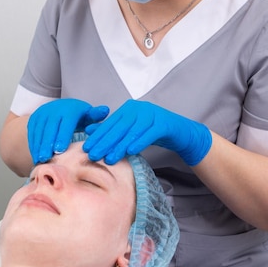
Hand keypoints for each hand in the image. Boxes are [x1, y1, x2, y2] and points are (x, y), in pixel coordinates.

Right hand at [28, 98, 108, 163]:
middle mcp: (53, 110)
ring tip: (40, 160)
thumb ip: (96, 115)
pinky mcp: (33, 120)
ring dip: (39, 146)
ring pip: (39, 131)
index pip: (65, 123)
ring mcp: (42, 114)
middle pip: (50, 128)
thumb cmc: (78, 116)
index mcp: (69, 109)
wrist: (59, 108)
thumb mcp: (88, 114)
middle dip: (48, 143)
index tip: (60, 149)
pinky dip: (33, 145)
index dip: (62, 136)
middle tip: (47, 158)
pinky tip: (36, 157)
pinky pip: (32, 133)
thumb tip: (105, 110)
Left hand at [83, 99, 211, 165]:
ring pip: (133, 131)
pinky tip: (131, 151)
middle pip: (120, 127)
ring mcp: (152, 114)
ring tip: (109, 158)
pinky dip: (139, 142)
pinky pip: (149, 133)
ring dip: (120, 145)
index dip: (98, 136)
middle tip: (93, 155)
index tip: (87, 148)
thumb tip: (90, 130)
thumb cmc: (152, 132)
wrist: (180, 132)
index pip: (111, 123)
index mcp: (129, 108)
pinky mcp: (164, 123)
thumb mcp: (131, 131)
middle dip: (105, 142)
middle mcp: (139, 108)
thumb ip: (113, 129)